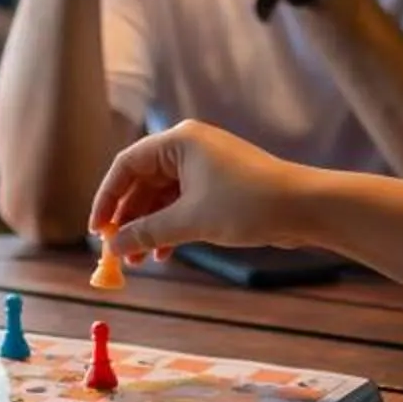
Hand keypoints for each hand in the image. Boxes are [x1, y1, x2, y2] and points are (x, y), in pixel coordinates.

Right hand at [89, 120, 322, 257]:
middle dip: (128, 219)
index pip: (126, 165)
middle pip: (142, 183)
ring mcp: (205, 166)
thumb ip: (146, 232)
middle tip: (118, 252)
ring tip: (139, 260)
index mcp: (178, 142)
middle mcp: (189, 148)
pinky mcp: (218, 186)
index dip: (107, 198)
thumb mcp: (190, 221)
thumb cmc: (249, 204)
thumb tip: (114, 245)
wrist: (304, 207)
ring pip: (161, 197)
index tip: (97, 230)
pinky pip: (182, 204)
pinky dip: (170, 227)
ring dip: (148, 228)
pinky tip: (164, 254)